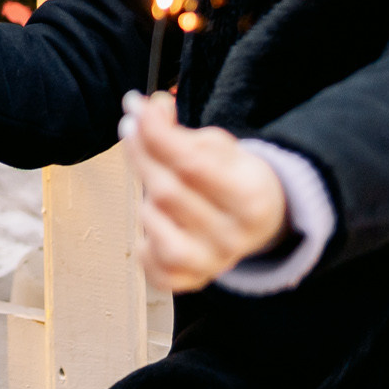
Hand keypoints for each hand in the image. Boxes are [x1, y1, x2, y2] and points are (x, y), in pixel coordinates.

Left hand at [118, 90, 286, 292]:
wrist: (260, 223)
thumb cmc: (233, 178)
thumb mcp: (219, 147)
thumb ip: (181, 131)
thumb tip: (147, 107)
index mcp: (251, 201)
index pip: (191, 164)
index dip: (156, 133)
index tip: (134, 106)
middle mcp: (233, 239)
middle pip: (167, 192)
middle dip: (141, 153)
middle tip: (129, 126)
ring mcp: (210, 265)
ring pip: (152, 222)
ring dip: (145, 195)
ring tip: (157, 181)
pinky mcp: (188, 282)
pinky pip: (148, 261)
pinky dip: (143, 236)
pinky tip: (155, 219)